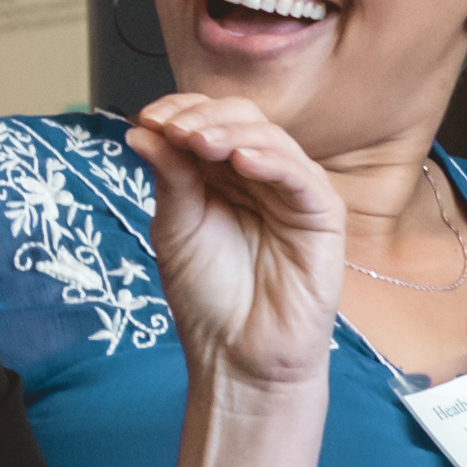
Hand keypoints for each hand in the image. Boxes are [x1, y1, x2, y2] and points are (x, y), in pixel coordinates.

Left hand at [127, 92, 344, 392]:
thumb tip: (142, 129)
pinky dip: (272, 161)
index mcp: (225, 175)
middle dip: (203, 118)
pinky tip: (240, 161)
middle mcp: (262, 176)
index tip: (149, 119)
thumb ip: (169, 177)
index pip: (210, 121)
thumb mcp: (175, 228)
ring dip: (231, 133)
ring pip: (272, 140)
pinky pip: (302, 177)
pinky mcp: (323, 216)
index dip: (181, 111)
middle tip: (172, 130)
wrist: (237, 355)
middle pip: (243, 119)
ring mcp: (294, 193)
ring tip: (197, 143)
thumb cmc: (208, 297)